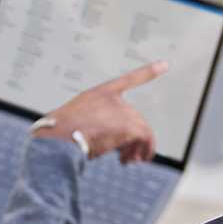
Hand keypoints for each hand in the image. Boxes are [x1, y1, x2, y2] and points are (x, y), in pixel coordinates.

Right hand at [33, 59, 169, 163]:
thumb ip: (91, 123)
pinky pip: (146, 137)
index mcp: (98, 93)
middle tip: (125, 156)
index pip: (128, 80)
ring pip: (141, 128)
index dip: (148, 71)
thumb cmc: (58, 135)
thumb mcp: (72, 120)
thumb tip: (101, 140)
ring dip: (138, 146)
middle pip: (134, 117)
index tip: (165, 64)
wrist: (56, 140)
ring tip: (131, 160)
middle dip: (132, 138)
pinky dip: (147, 148)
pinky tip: (141, 158)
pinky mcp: (127, 125)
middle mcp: (112, 99)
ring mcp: (120, 110)